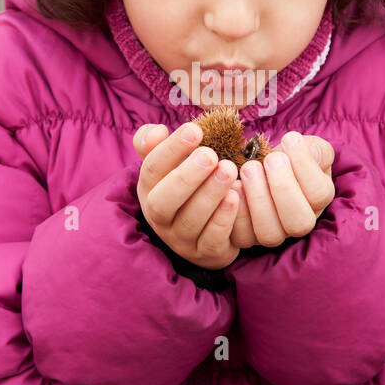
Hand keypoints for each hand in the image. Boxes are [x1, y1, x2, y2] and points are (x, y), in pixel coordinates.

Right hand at [133, 122, 240, 269]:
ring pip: (190, 221)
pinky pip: (211, 240)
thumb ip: (156, 143)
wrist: (206, 230)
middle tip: (210, 155)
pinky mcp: (204, 254)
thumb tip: (157, 131)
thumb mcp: (170, 163)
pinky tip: (235, 197)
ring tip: (228, 169)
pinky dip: (223, 219)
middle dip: (186, 177)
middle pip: (163, 202)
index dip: (171, 150)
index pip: (151, 169)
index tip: (195, 130)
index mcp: (149, 189)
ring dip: (209, 195)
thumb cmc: (188, 185)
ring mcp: (180, 240)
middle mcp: (159, 217)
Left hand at [233, 131, 335, 246]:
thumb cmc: (285, 156)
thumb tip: (306, 151)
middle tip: (270, 159)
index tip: (289, 138)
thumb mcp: (305, 147)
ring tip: (248, 168)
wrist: (258, 166)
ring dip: (258, 200)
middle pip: (299, 223)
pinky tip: (233, 186)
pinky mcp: (247, 237)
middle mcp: (298, 222)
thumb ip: (313, 149)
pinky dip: (235, 212)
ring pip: (270, 234)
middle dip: (283, 189)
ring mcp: (273, 233)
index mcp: (317, 199)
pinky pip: (241, 236)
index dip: (304, 166)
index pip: (319, 194)